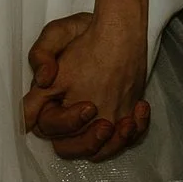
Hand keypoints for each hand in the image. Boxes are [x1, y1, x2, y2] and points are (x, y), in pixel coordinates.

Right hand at [23, 10, 150, 161]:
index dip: (65, 123)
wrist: (116, 30)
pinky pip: (125, 140)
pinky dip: (135, 132)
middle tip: (106, 124)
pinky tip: (141, 108)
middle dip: (88, 142)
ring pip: (98, 151)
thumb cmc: (83, 33)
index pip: (45, 127)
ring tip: (127, 123)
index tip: (88, 106)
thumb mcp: (58, 33)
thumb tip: (43, 78)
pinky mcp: (117, 119)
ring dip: (113, 143)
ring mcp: (93, 122)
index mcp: (48, 100)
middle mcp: (68, 117)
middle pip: (69, 148)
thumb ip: (41, 53)